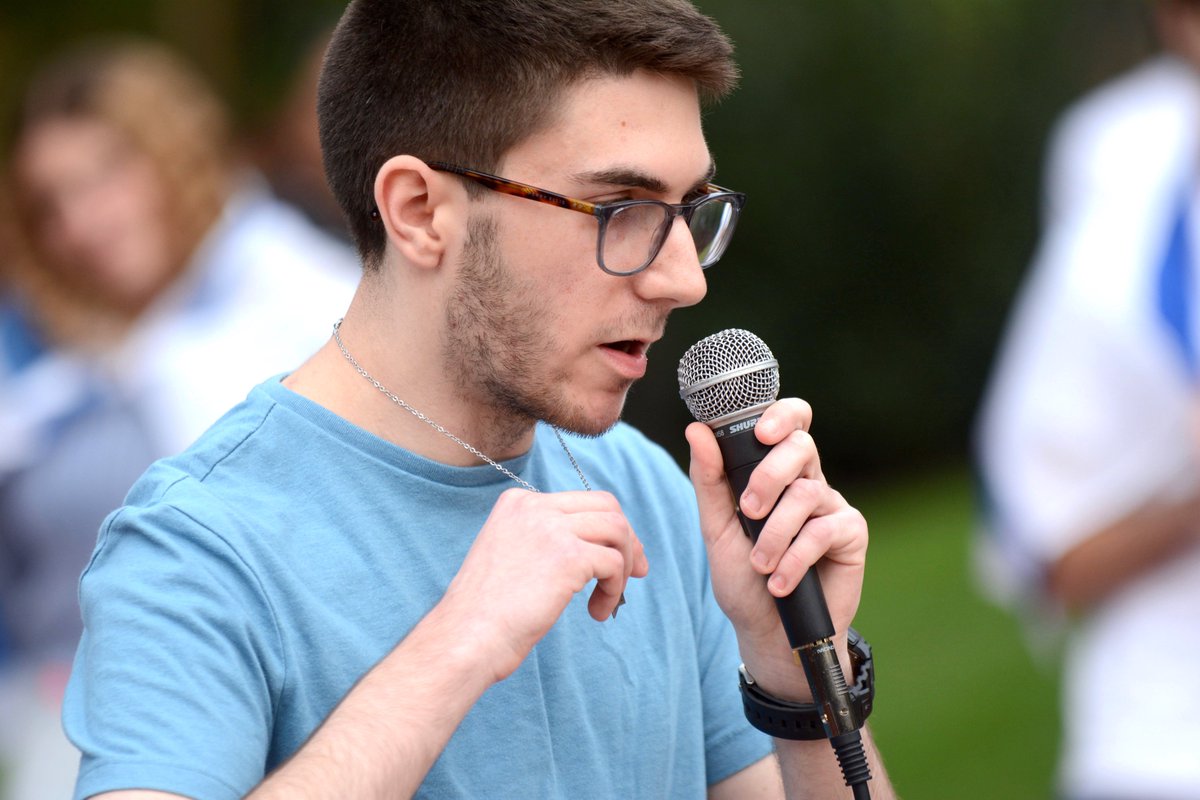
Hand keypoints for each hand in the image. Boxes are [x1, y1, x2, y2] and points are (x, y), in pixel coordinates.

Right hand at [438, 488, 647, 682]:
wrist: (467, 637)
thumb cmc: (488, 612)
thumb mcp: (513, 556)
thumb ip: (547, 540)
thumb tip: (604, 546)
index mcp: (518, 502)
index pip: (581, 501)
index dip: (608, 529)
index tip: (619, 559)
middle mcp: (534, 506)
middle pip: (606, 506)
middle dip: (628, 539)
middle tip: (636, 573)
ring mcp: (551, 528)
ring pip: (617, 530)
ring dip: (624, 567)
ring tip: (609, 598)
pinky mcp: (568, 556)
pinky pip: (614, 563)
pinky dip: (614, 590)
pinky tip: (597, 613)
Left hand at [685, 398, 867, 690]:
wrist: (769, 634)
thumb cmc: (743, 580)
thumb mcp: (716, 530)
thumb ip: (709, 481)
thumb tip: (697, 431)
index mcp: (777, 473)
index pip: (789, 423)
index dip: (781, 415)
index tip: (759, 433)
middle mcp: (808, 482)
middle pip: (801, 445)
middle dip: (769, 474)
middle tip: (748, 510)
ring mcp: (832, 506)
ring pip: (806, 493)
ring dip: (775, 533)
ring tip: (760, 566)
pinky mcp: (851, 534)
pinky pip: (824, 530)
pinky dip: (795, 558)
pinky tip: (781, 582)